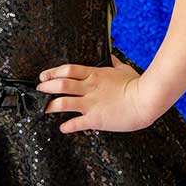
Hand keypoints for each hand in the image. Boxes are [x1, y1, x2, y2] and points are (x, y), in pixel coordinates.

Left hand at [36, 55, 151, 132]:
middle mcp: (89, 87)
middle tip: (39, 89)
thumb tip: (111, 57)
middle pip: (60, 84)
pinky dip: (67, 126)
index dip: (53, 72)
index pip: (68, 70)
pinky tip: (62, 128)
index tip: (44, 75)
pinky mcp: (96, 119)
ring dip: (50, 105)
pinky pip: (76, 123)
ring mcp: (91, 103)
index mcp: (95, 74)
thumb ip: (114, 63)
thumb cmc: (137, 85)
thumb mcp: (124, 69)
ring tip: (43, 108)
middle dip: (46, 86)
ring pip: (63, 102)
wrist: (146, 100)